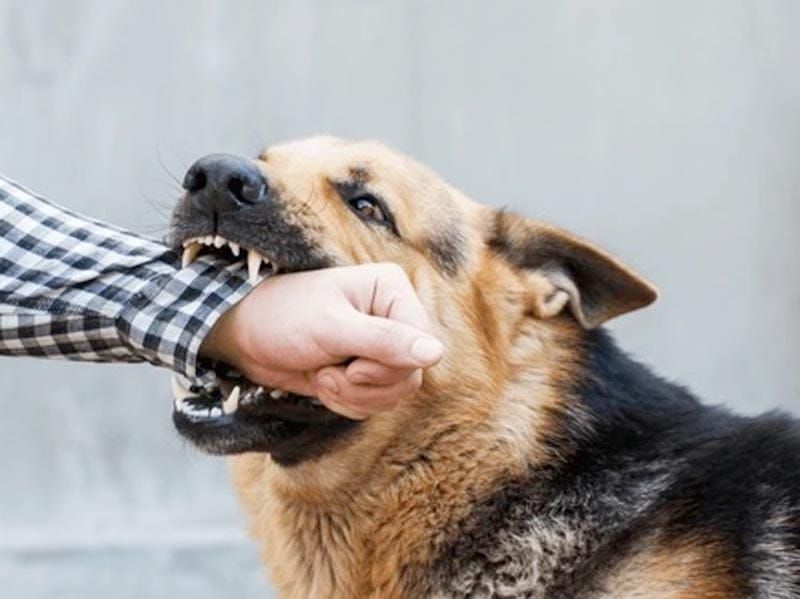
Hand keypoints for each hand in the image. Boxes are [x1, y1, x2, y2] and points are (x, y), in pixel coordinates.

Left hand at [199, 263, 443, 418]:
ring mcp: (380, 347)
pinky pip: (375, 402)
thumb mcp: (332, 328)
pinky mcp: (365, 371)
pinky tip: (322, 383)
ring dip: (354, 396)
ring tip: (322, 376)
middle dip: (365, 385)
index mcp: (391, 291)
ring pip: (394, 394)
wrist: (244, 337)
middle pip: (411, 375)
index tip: (351, 365)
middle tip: (330, 372)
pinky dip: (347, 403)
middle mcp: (393, 317)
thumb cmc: (283, 318)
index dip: (389, 366)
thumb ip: (385, 341)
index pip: (422, 344)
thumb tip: (437, 353)